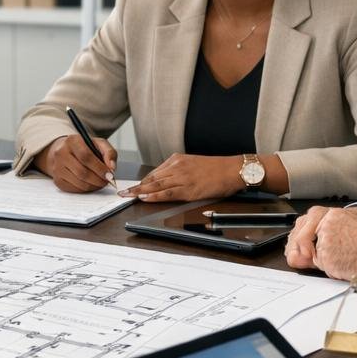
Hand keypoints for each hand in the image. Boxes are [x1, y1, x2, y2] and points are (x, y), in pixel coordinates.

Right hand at [34, 134, 116, 192]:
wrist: (65, 152)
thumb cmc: (85, 148)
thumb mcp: (99, 144)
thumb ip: (109, 153)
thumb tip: (112, 168)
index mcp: (72, 141)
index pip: (86, 156)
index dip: (99, 168)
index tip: (109, 174)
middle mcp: (61, 153)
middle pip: (82, 172)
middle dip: (98, 179)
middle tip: (107, 181)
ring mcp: (57, 168)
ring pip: (79, 183)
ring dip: (94, 186)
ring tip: (100, 182)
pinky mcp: (57, 180)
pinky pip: (75, 189)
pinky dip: (86, 189)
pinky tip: (91, 184)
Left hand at [120, 153, 240, 202]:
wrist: (234, 169)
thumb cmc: (217, 168)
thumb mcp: (193, 164)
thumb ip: (179, 171)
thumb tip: (166, 181)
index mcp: (177, 159)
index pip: (154, 172)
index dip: (141, 181)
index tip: (132, 187)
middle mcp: (177, 167)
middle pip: (152, 178)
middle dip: (136, 186)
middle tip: (122, 192)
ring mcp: (182, 177)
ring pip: (156, 185)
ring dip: (140, 191)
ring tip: (128, 196)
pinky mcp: (189, 189)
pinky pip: (168, 193)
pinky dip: (154, 196)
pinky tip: (145, 198)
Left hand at [285, 206, 356, 281]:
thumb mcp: (351, 226)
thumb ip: (327, 231)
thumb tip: (304, 246)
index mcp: (332, 214)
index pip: (303, 223)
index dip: (301, 237)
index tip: (300, 246)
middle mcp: (325, 225)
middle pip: (301, 239)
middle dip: (303, 249)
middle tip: (309, 257)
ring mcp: (325, 242)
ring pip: (313, 255)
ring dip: (323, 260)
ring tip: (344, 258)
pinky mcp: (327, 258)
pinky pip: (322, 267)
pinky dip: (332, 269)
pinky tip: (346, 265)